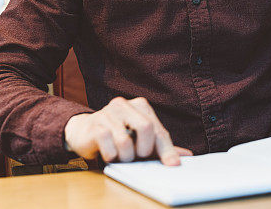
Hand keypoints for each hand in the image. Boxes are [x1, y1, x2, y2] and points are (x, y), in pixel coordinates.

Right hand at [63, 96, 192, 164]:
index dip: (166, 149)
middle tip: (139, 157)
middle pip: (146, 128)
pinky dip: (112, 156)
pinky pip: (109, 146)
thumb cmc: (117, 136)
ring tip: (121, 156)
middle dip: (145, 149)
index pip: (158, 129)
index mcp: (140, 106)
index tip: (173, 165)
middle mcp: (124, 104)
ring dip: (126, 157)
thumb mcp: (140, 140)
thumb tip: (186, 156)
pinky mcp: (95, 124)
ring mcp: (108, 112)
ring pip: (126, 142)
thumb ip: (161, 146)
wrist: (84, 132)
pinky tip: (109, 153)